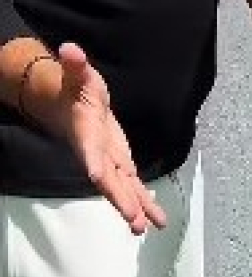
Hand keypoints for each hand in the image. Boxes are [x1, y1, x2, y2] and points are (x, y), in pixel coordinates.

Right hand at [46, 43, 166, 233]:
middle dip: (119, 198)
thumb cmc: (77, 90)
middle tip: (132, 219)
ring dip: (133, 207)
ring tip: (144, 228)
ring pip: (121, 188)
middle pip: (108, 179)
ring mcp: (109, 161)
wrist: (70, 108)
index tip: (93, 175)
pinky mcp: (120, 164)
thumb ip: (75, 64)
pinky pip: (132, 186)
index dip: (91, 160)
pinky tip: (156, 220)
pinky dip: (143, 202)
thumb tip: (69, 48)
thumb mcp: (79, 74)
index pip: (88, 148)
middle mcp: (97, 153)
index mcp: (86, 132)